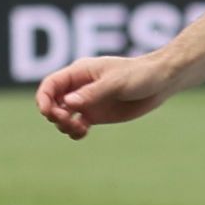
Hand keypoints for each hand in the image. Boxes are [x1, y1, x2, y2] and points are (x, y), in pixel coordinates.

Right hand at [35, 55, 174, 139]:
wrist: (161, 82)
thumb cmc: (140, 74)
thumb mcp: (116, 82)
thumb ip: (93, 92)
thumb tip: (68, 102)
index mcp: (80, 72)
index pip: (50, 84)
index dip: (43, 98)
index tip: (48, 113)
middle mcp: (80, 87)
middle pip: (52, 102)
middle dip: (54, 114)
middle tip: (69, 121)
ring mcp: (87, 101)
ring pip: (62, 116)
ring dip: (64, 126)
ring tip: (80, 128)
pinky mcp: (96, 114)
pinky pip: (76, 125)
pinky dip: (75, 132)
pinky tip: (83, 132)